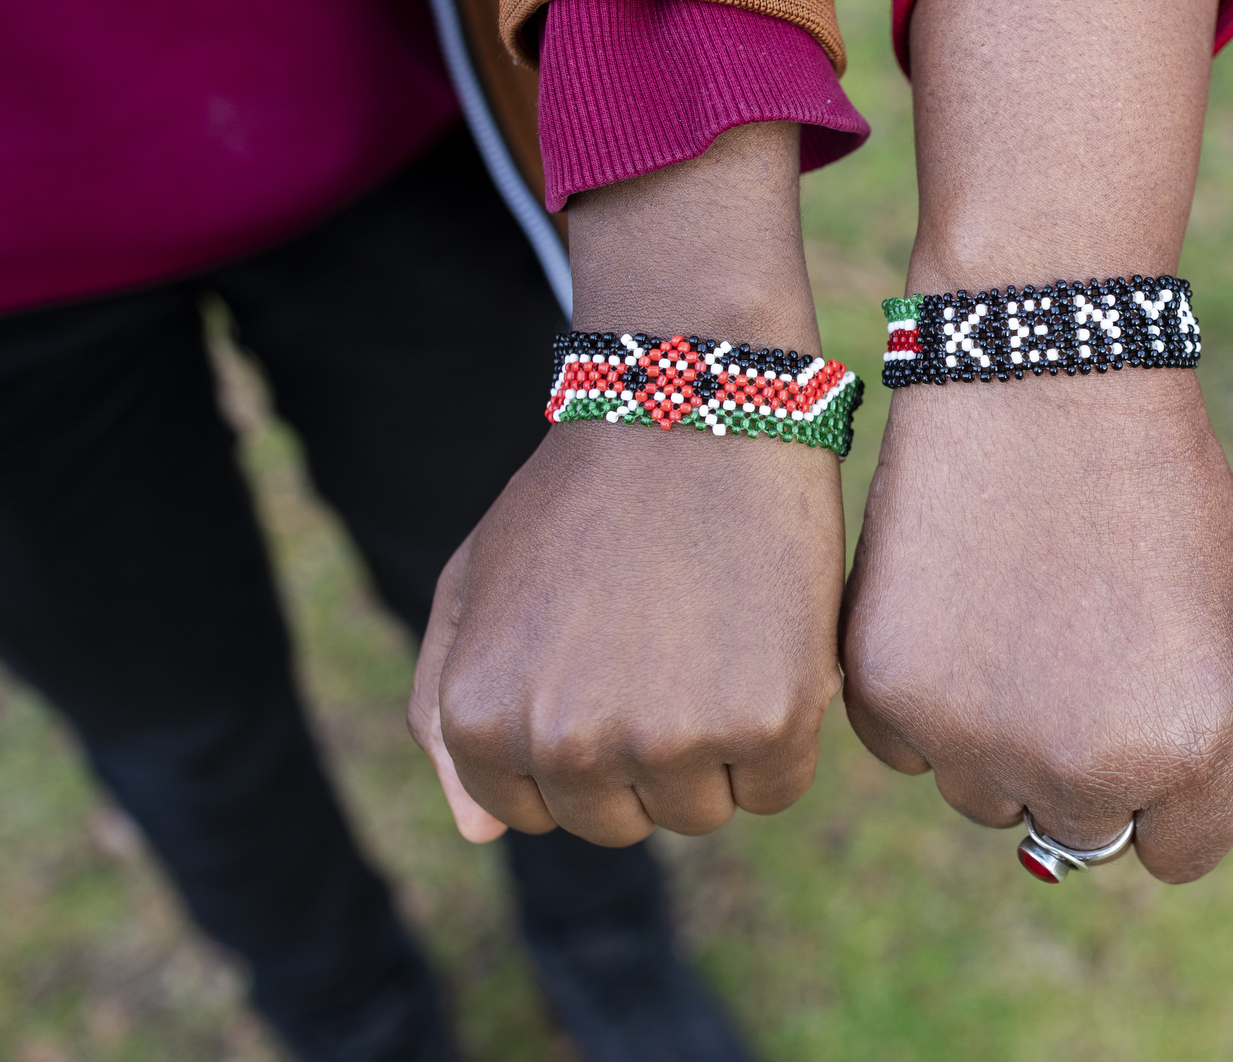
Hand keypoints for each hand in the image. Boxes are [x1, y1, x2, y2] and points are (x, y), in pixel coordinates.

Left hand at [408, 122, 844, 844]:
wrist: (695, 405)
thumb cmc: (581, 494)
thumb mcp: (472, 583)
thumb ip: (442, 711)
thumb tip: (481, 831)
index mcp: (481, 721)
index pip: (536, 811)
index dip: (582, 740)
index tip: (609, 660)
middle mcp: (564, 746)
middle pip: (622, 820)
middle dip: (649, 751)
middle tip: (672, 643)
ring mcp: (666, 741)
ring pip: (701, 811)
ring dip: (720, 748)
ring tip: (720, 638)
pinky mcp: (764, 723)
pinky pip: (777, 787)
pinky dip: (786, 735)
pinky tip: (769, 648)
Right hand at [842, 370, 1232, 881]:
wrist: (1044, 372)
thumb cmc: (1154, 487)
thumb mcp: (1232, 608)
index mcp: (1187, 750)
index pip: (1178, 855)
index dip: (1168, 788)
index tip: (1146, 710)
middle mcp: (1080, 769)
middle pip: (1077, 833)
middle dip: (1082, 766)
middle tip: (1073, 648)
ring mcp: (975, 737)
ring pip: (983, 795)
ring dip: (997, 740)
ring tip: (1014, 616)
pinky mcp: (888, 693)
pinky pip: (905, 747)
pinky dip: (924, 699)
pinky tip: (953, 605)